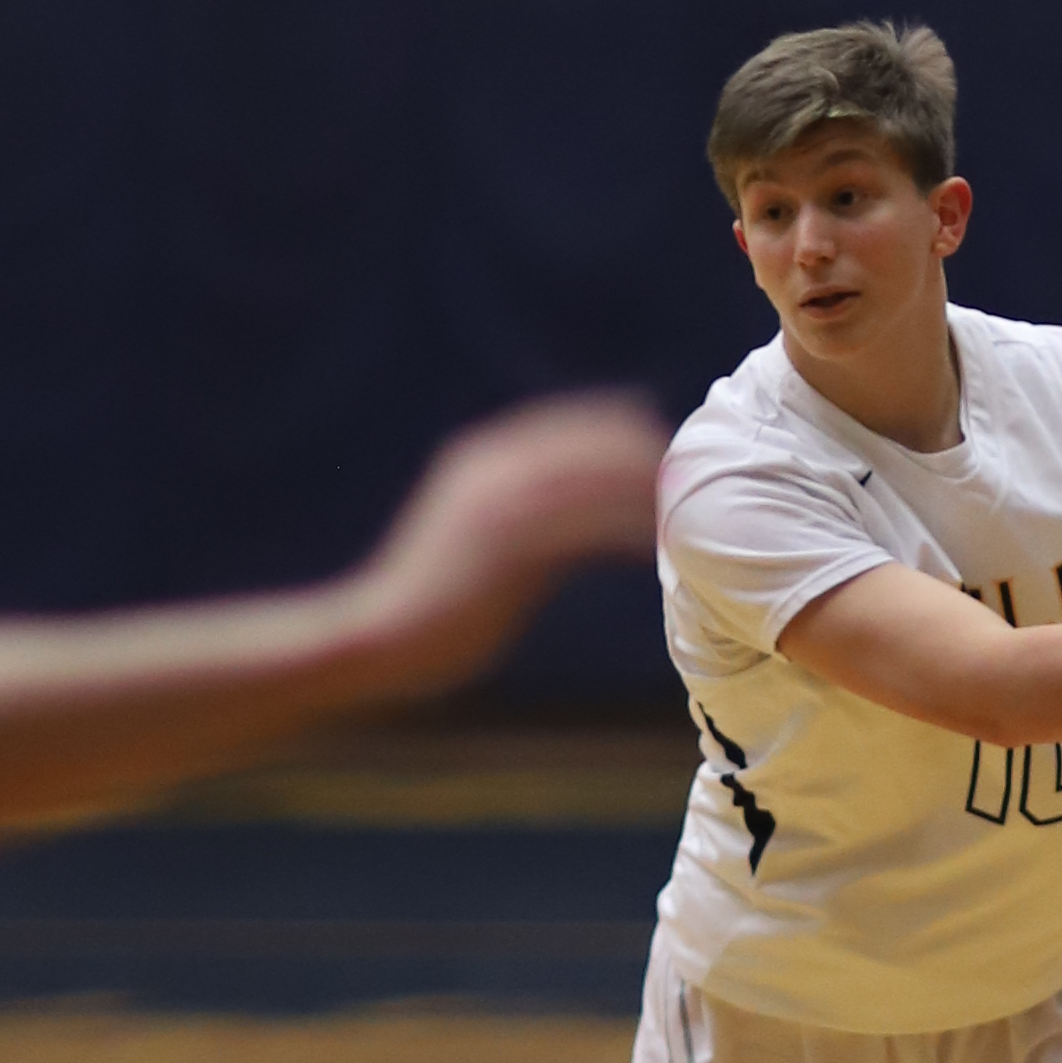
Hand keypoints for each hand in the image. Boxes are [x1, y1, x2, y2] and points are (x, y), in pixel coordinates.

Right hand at [356, 393, 664, 691]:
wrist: (382, 634)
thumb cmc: (428, 601)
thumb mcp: (473, 539)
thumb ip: (517, 518)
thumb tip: (568, 524)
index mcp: (481, 463)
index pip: (565, 428)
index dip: (615, 431)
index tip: (655, 443)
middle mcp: (492, 471)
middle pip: (585, 443)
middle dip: (636, 451)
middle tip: (679, 471)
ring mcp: (499, 504)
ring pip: (589, 478)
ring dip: (637, 487)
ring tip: (676, 504)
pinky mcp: (507, 544)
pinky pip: (582, 526)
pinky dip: (622, 528)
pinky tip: (651, 543)